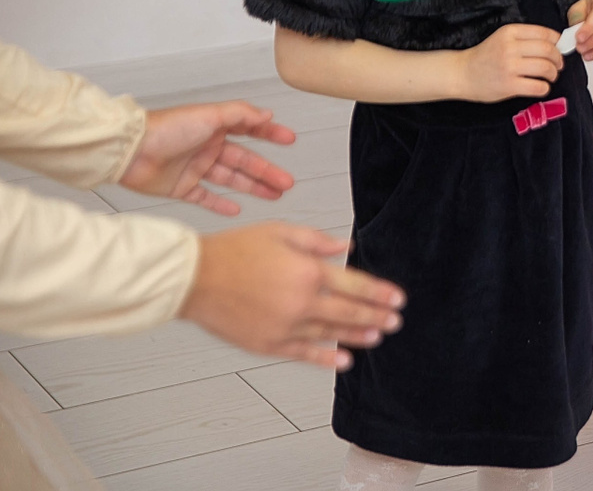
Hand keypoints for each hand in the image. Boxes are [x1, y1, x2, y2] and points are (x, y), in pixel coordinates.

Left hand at [122, 103, 297, 215]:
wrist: (130, 151)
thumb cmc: (167, 128)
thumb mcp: (209, 115)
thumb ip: (241, 114)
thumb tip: (267, 114)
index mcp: (215, 128)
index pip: (249, 131)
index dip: (270, 135)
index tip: (290, 140)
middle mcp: (207, 147)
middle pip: (244, 161)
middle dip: (266, 171)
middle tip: (287, 182)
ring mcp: (195, 168)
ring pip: (231, 180)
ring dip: (253, 187)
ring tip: (274, 196)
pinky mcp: (181, 188)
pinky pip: (205, 198)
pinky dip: (221, 204)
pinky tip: (237, 209)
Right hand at [180, 223, 404, 370]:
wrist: (195, 278)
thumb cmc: (235, 251)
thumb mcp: (282, 232)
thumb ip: (318, 241)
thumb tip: (347, 247)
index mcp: (307, 271)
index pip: (356, 285)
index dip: (380, 293)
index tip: (398, 298)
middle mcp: (301, 302)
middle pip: (350, 313)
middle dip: (377, 317)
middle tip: (396, 320)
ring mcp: (285, 326)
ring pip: (331, 334)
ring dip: (357, 336)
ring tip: (378, 336)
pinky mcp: (268, 344)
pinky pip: (304, 353)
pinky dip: (326, 358)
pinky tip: (344, 360)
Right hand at [458, 23, 564, 101]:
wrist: (462, 73)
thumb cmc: (486, 56)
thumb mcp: (503, 38)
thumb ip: (525, 38)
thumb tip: (556, 44)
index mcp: (510, 32)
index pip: (545, 33)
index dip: (558, 42)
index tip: (559, 49)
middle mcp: (510, 47)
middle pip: (548, 50)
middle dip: (558, 59)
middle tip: (558, 65)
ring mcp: (509, 67)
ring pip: (545, 68)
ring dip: (553, 73)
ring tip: (551, 76)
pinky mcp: (509, 85)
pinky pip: (538, 87)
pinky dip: (545, 88)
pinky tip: (541, 87)